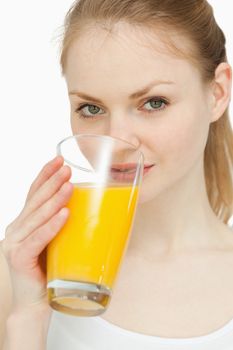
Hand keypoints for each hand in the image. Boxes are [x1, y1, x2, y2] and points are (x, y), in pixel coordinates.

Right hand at [2, 156, 73, 311]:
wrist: (37, 304)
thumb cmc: (50, 270)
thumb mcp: (56, 240)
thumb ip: (62, 224)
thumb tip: (89, 205)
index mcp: (24, 223)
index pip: (33, 193)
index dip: (45, 175)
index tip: (58, 159)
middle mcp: (16, 229)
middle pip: (35, 200)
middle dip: (51, 181)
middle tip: (67, 167)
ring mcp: (14, 243)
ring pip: (36, 216)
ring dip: (54, 199)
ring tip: (69, 185)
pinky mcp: (18, 258)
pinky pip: (38, 238)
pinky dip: (52, 225)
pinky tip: (65, 214)